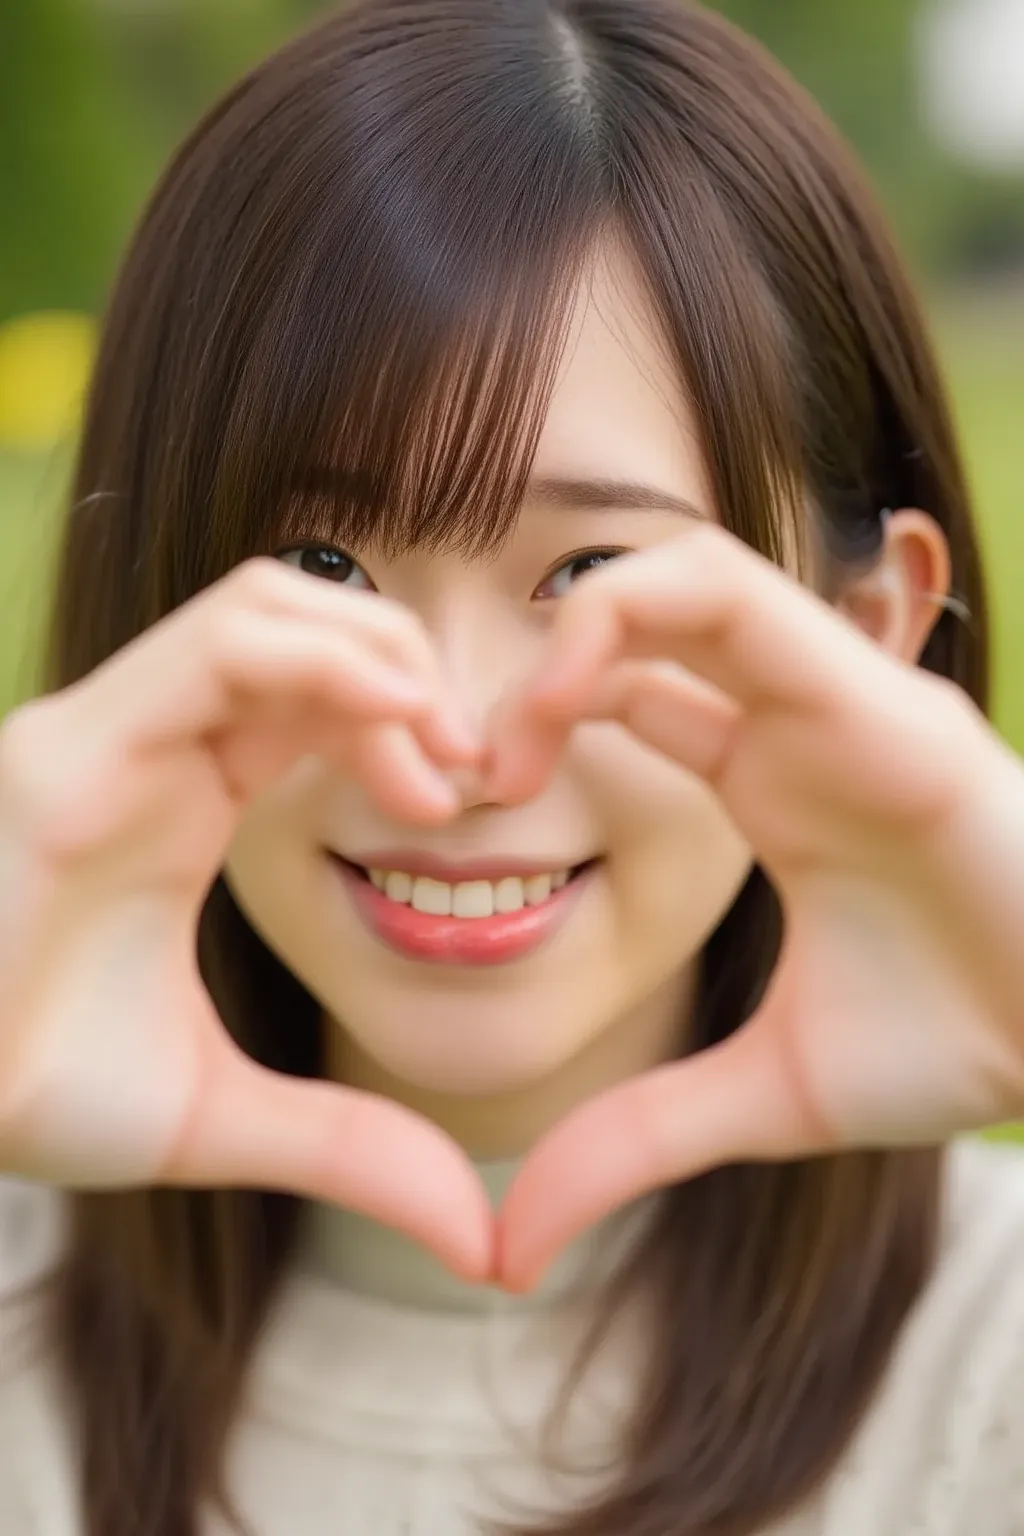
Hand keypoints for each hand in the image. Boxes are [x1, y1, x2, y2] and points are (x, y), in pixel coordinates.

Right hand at [0, 557, 492, 1281]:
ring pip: (265, 605)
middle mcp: (144, 744)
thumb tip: (472, 1233)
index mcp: (181, 794)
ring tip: (438, 755)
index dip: (407, 714)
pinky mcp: (67, 755)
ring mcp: (104, 736)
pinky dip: (325, 665)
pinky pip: (217, 648)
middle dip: (407, 666)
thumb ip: (348, 1148)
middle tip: (473, 764)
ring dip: (379, 656)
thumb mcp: (218, 1118)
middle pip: (300, 616)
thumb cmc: (32, 1098)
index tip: (472, 794)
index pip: (308, 685)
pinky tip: (397, 733)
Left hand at [490, 522, 1023, 1290]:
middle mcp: (792, 720)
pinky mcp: (868, 691)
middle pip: (641, 622)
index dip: (534, 724)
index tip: (463, 806)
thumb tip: (510, 1247)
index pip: (631, 693)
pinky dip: (627, 614)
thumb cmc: (962, 1046)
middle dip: (534, 678)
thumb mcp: (764, 1095)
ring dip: (569, 633)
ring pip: (678, 576)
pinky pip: (730, 591)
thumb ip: (633, 1139)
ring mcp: (831, 693)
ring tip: (510, 745)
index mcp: (768, 781)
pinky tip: (565, 699)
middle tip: (468, 778)